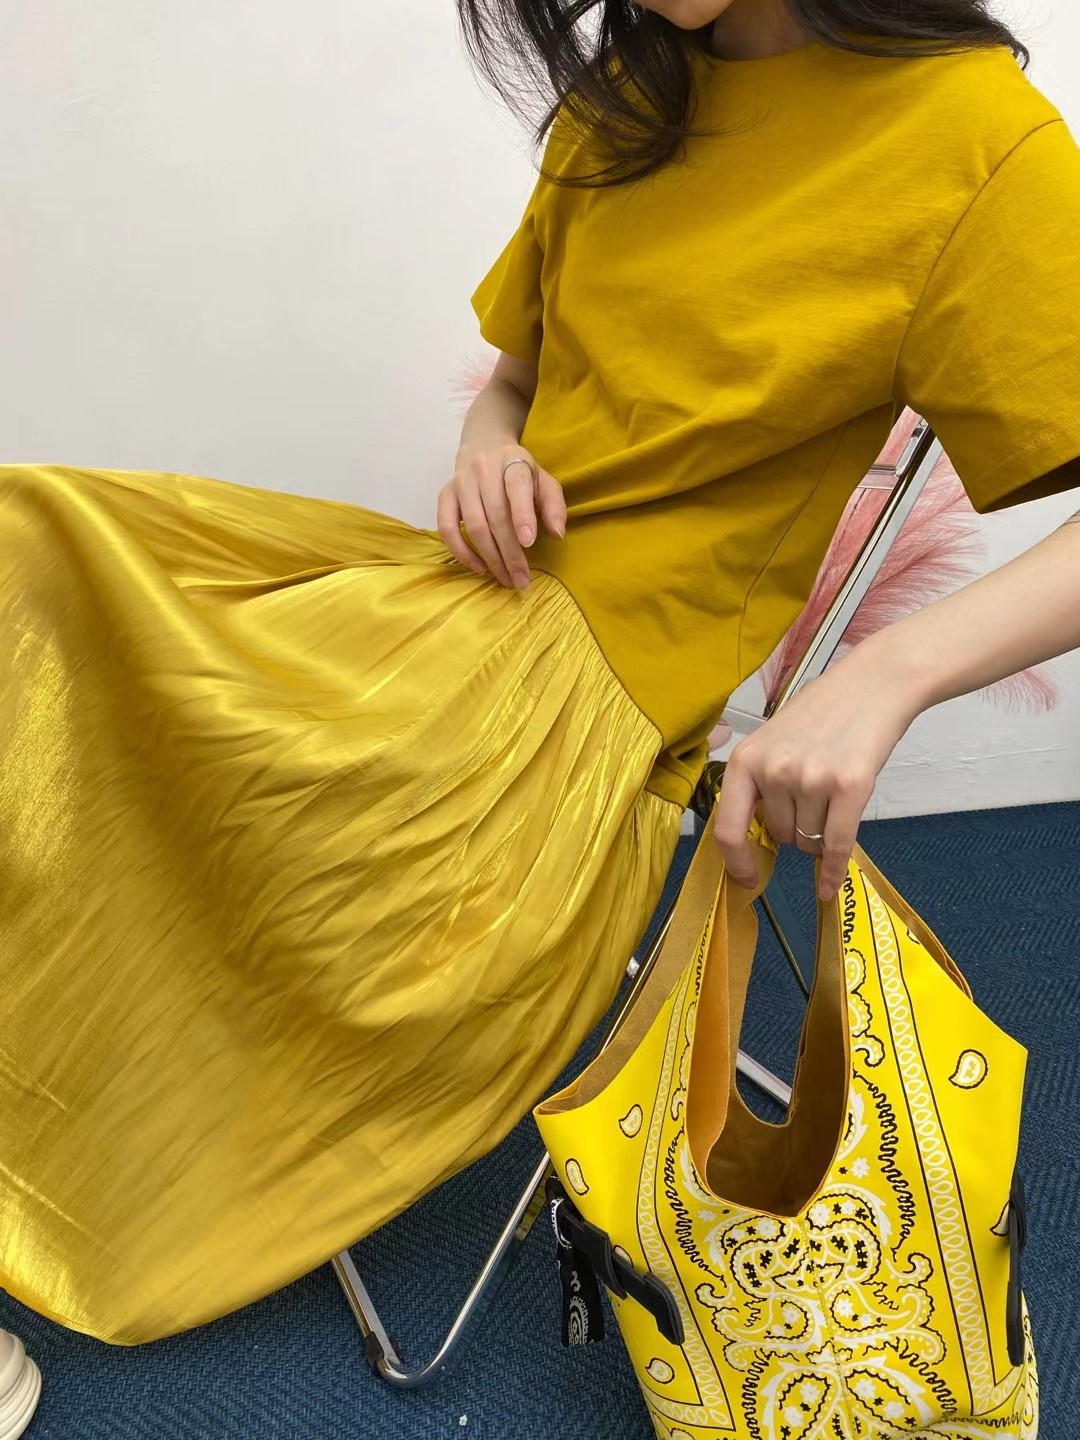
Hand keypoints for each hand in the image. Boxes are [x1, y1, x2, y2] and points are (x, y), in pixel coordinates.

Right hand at [437, 444, 565, 588]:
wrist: (484, 445)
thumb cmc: (519, 471)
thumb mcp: (543, 480)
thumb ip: (553, 505)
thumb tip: (557, 534)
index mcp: (513, 461)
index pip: (517, 486)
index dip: (522, 515)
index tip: (529, 543)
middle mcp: (484, 469)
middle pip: (496, 515)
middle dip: (510, 552)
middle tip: (521, 580)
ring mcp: (461, 482)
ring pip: (473, 525)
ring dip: (490, 557)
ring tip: (505, 579)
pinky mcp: (445, 494)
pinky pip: (447, 527)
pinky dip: (461, 551)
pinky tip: (479, 567)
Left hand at [711, 655, 915, 900]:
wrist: (872, 685)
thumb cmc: (822, 713)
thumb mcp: (773, 742)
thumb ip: (759, 784)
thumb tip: (753, 839)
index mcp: (745, 760)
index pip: (727, 828)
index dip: (735, 861)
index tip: (746, 878)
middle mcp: (773, 771)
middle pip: (778, 835)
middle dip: (795, 830)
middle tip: (814, 796)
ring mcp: (810, 780)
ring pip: (808, 841)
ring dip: (819, 834)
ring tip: (832, 793)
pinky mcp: (848, 787)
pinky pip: (835, 845)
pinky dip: (832, 870)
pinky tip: (828, 885)